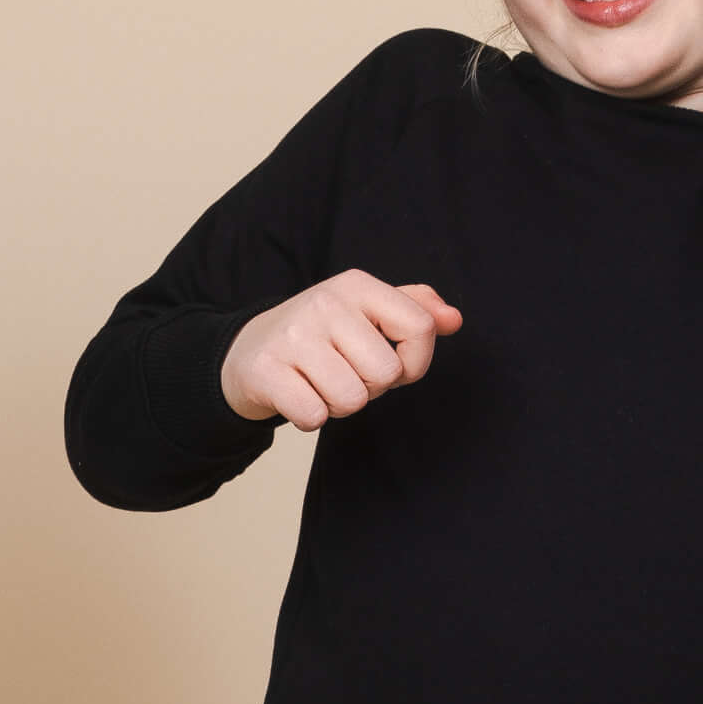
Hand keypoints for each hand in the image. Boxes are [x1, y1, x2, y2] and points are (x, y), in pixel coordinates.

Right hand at [220, 272, 460, 431]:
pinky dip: (310, 417)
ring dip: (339, 405)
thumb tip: (454, 320)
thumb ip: (415, 310)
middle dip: (371, 388)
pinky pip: (314, 416)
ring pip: (351, 399)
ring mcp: (292, 336)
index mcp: (356, 285)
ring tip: (320, 384)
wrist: (248, 351)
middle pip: (386, 372)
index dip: (415, 362)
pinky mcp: (266, 370)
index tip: (394, 366)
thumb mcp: (367, 312)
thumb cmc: (322, 337)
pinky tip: (298, 395)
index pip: (420, 327)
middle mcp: (325, 303)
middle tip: (344, 374)